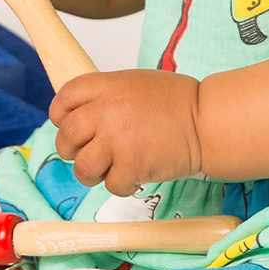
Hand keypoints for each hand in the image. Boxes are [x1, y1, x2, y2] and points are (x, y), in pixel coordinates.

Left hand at [49, 69, 202, 195]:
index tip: (65, 125)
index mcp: (109, 85)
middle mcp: (108, 110)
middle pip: (67, 136)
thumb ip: (108, 97)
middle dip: (71, 150)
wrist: (208, 121)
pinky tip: (136, 175)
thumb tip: (83, 118)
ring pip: (83, 167)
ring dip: (93, 173)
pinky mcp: (131, 165)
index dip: (60, 114)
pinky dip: (122, 185)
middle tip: (87, 154)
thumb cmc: (179, 104)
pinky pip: (110, 185)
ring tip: (111, 169)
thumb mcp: (137, 85)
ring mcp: (118, 139)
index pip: (66, 96)